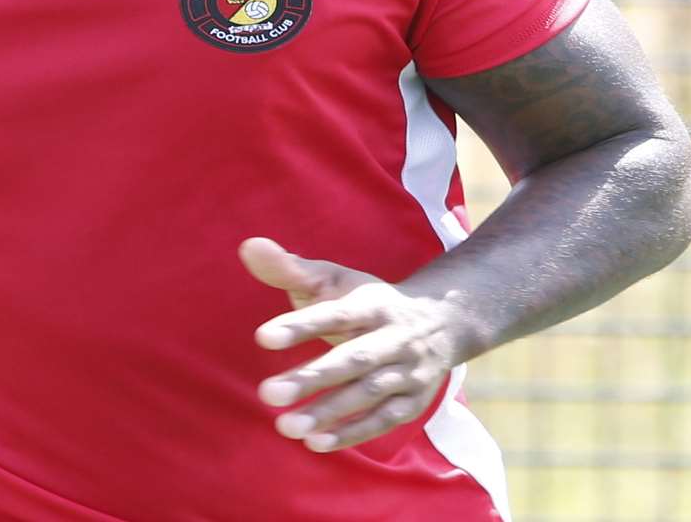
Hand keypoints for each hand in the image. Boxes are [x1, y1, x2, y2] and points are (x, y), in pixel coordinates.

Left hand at [239, 237, 468, 451]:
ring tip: (284, 425)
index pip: (336, 313)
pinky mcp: (413, 401)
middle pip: (353, 359)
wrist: (442, 322)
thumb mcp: (335, 279)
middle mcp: (396, 337)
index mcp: (373, 304)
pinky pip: (383, 420)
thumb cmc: (369, 302)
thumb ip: (290, 268)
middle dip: (312, 378)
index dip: (301, 325)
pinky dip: (351, 433)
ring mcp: (409, 371)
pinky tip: (314, 442)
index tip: (262, 337)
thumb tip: (248, 247)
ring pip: (368, 393)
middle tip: (267, 393)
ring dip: (328, 412)